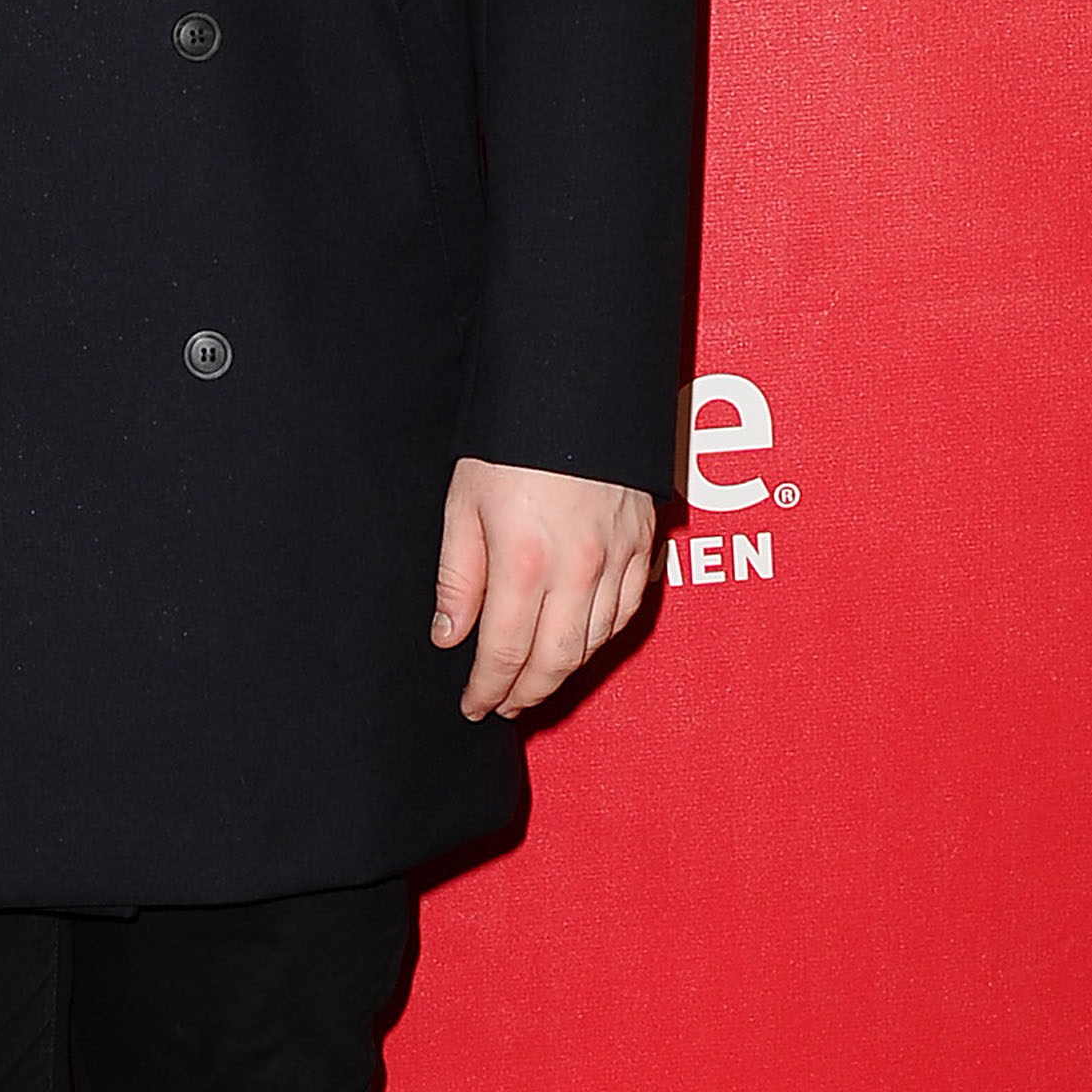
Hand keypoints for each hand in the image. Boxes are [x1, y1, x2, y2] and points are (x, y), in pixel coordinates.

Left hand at [431, 455, 655, 719]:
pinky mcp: (643, 544)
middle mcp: (577, 568)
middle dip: (527, 694)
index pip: (506, 652)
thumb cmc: (509, 439)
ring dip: (563, 672)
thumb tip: (449, 638)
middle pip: (556, 662)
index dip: (488, 689)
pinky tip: (580, 641)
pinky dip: (601, 637)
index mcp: (524, 560)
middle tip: (503, 706)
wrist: (575, 384)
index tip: (474, 706)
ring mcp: (617, 558)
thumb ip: (457, 577)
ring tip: (534, 681)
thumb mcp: (463, 501)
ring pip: (594, 643)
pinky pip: (627, 611)